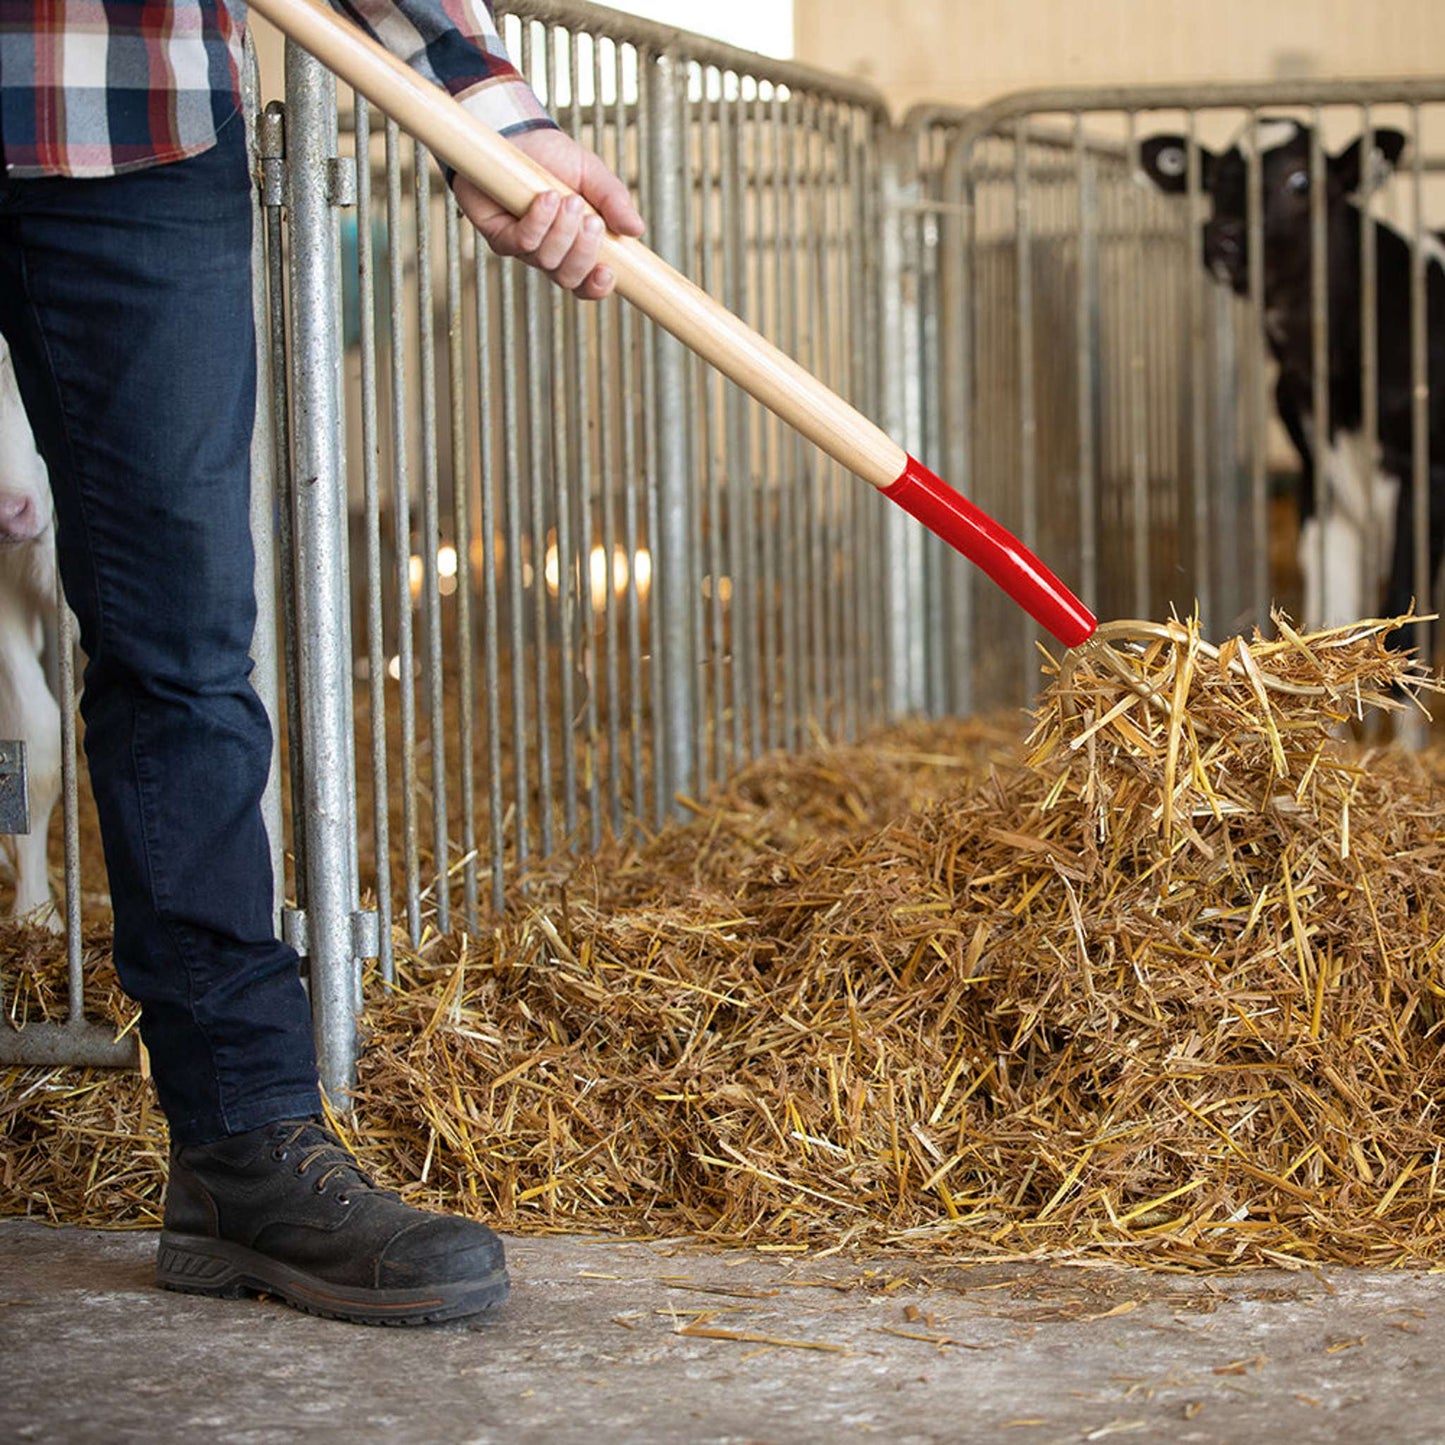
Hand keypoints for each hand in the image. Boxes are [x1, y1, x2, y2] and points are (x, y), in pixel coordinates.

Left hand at [454, 128, 644, 299]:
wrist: (517, 132)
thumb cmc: (554, 157)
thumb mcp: (593, 175)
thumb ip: (614, 201)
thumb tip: (637, 230)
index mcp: (576, 247)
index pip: (587, 284)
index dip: (598, 286)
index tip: (608, 271)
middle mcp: (549, 253)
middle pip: (569, 278)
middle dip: (584, 251)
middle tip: (591, 219)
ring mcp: (523, 248)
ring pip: (547, 261)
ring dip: (562, 231)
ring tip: (567, 198)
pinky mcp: (499, 236)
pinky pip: (523, 242)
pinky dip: (539, 222)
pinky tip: (546, 198)